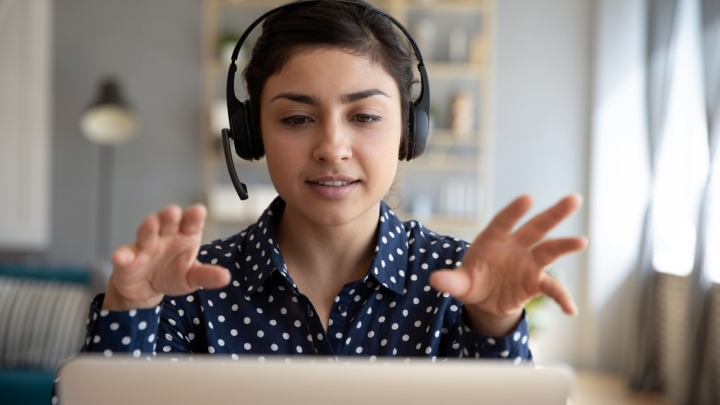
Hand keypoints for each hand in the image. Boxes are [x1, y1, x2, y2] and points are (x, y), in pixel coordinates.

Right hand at [102, 204, 230, 310]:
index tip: (199, 211)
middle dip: (170, 216)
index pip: (191, 223)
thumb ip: (207, 276)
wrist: (146, 290)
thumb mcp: (192, 277)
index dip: (194, 216)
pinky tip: (120, 257)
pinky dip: (121, 255)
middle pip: (168, 222)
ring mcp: (145, 246)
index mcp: (185, 236)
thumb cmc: (173, 274)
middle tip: (174, 211)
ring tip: (151, 222)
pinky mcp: (127, 260)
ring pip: (146, 233)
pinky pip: (124, 255)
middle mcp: (165, 236)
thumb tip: (226, 278)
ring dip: (148, 227)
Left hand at [429, 194, 587, 335]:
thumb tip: (435, 281)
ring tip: (582, 241)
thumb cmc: (471, 281)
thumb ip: (450, 281)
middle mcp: (515, 246)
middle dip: (554, 214)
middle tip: (574, 199)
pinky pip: (552, 288)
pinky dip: (562, 298)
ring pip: (550, 251)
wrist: (484, 299)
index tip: (528, 198)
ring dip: (565, 245)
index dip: (515, 210)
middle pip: (536, 227)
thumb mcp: (459, 283)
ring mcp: (528, 263)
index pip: (504, 221)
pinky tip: (570, 310)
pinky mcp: (536, 282)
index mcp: (493, 239)